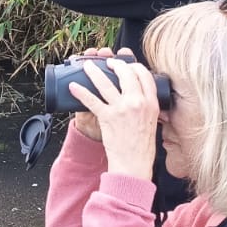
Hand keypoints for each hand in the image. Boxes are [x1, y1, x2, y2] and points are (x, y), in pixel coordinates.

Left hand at [68, 50, 159, 180]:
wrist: (134, 164)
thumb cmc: (142, 146)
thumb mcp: (152, 121)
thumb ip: (147, 105)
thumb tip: (141, 93)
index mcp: (151, 103)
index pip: (144, 75)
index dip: (133, 66)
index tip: (126, 64)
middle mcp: (138, 102)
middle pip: (125, 73)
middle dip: (114, 63)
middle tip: (107, 62)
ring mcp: (122, 109)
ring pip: (105, 83)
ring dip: (94, 71)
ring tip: (88, 65)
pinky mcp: (107, 117)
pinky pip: (91, 100)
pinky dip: (80, 92)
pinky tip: (73, 86)